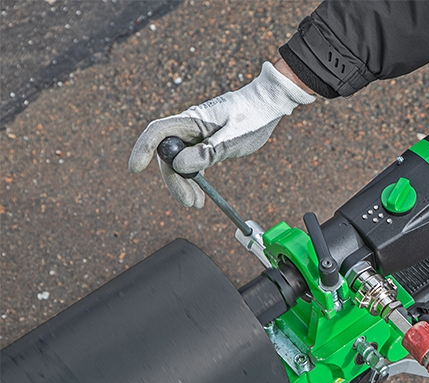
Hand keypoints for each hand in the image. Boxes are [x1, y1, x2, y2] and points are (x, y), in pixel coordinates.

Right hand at [128, 61, 315, 207]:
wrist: (268, 106)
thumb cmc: (252, 117)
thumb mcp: (232, 138)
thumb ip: (206, 153)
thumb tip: (179, 166)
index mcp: (191, 119)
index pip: (158, 132)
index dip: (143, 150)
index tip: (135, 169)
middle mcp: (189, 127)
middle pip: (169, 155)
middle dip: (174, 180)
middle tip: (190, 202)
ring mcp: (196, 135)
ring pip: (180, 162)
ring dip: (184, 184)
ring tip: (196, 204)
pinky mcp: (204, 143)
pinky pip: (192, 162)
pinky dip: (194, 178)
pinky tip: (199, 193)